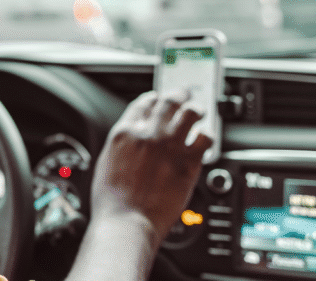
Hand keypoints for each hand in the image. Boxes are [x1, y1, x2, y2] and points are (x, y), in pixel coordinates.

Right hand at [90, 91, 211, 247]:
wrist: (127, 221)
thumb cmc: (113, 201)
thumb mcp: (107, 162)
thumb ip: (122, 146)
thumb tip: (131, 141)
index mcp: (125, 132)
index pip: (143, 103)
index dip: (153, 98)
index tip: (158, 99)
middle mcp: (149, 134)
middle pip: (168, 101)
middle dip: (178, 94)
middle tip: (184, 94)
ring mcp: (170, 146)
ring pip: (190, 113)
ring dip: (196, 109)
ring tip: (199, 111)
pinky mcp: (189, 162)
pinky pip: (206, 137)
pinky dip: (208, 134)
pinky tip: (207, 136)